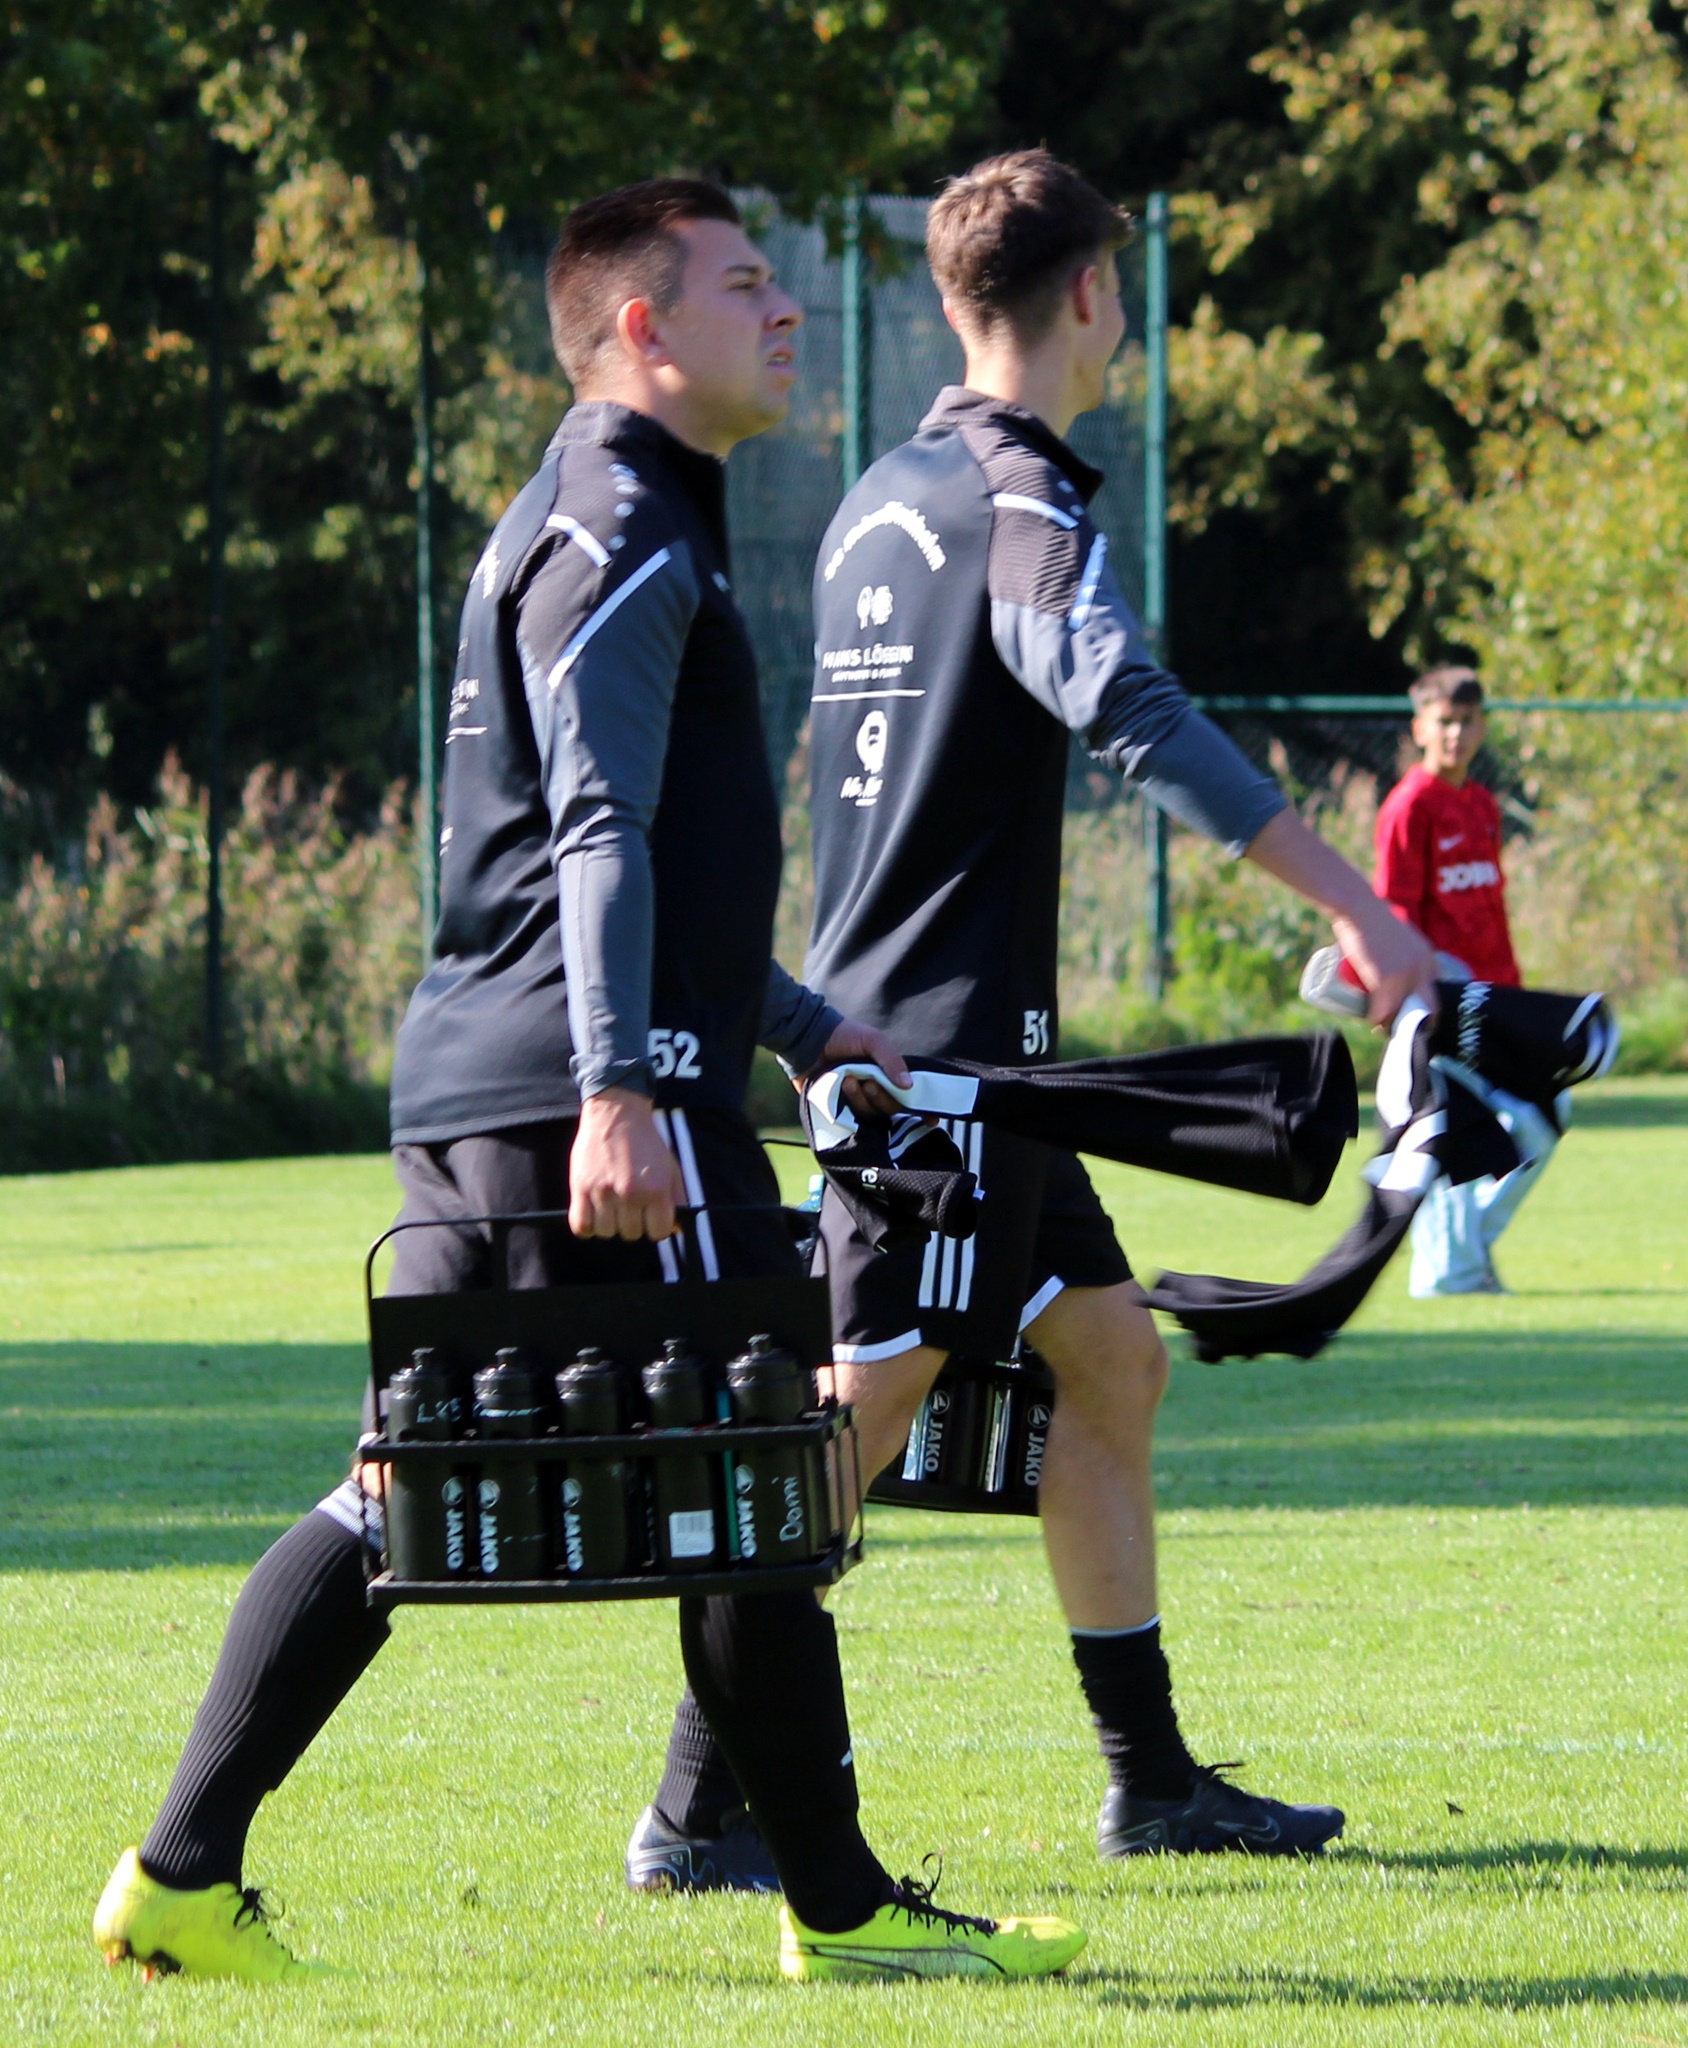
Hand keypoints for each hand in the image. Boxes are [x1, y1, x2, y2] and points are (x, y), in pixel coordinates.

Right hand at [568, 1087, 686, 1240]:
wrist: (617, 1114)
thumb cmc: (646, 1143)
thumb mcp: (670, 1168)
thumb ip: (676, 1199)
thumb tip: (677, 1230)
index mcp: (656, 1189)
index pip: (658, 1232)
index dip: (655, 1226)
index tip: (650, 1216)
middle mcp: (631, 1194)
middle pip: (632, 1234)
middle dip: (632, 1223)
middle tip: (628, 1206)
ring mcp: (604, 1192)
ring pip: (606, 1232)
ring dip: (609, 1224)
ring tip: (610, 1206)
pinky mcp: (581, 1189)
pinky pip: (580, 1226)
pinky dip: (587, 1226)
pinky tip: (593, 1213)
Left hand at [799, 1018, 913, 1118]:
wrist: (808, 1040)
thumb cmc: (843, 1036)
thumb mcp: (873, 1041)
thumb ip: (892, 1061)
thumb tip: (909, 1086)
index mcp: (888, 1076)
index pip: (910, 1097)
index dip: (922, 1109)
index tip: (931, 1119)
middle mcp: (876, 1091)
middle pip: (891, 1108)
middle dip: (882, 1098)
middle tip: (869, 1083)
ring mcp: (857, 1102)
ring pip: (871, 1115)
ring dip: (862, 1099)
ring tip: (848, 1081)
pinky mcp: (839, 1110)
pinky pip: (851, 1120)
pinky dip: (850, 1107)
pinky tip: (842, 1092)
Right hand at [1243, 809, 1435, 1028]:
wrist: (1357, 908)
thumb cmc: (1371, 920)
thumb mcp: (1399, 938)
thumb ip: (1404, 953)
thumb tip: (1395, 972)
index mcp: (1428, 958)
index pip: (1435, 993)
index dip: (1424, 1010)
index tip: (1411, 1017)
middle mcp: (1423, 967)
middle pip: (1426, 1007)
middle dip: (1413, 1022)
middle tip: (1396, 1026)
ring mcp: (1406, 974)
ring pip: (1401, 1011)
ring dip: (1390, 1023)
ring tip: (1378, 1025)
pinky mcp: (1386, 978)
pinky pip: (1383, 1009)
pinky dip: (1376, 1018)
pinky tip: (1371, 1021)